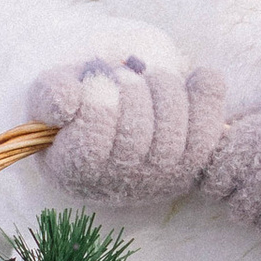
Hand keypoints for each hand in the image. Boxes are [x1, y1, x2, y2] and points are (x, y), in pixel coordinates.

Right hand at [26, 55, 226, 207]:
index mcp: (77, 172)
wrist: (121, 114)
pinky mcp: (195, 162)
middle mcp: (121, 183)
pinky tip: (193, 79)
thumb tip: (68, 102)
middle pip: (135, 130)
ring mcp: (162, 177)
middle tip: (123, 77)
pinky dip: (206, 92)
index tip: (98, 81)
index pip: (91, 142)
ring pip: (172, 122)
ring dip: (163, 85)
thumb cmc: (82, 104)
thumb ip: (50, 95)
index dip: (98, 101)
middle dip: (131, 87)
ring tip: (148, 80)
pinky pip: (209, 123)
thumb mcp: (53, 94)